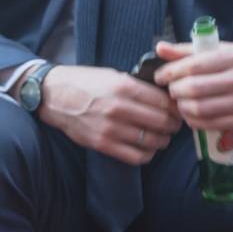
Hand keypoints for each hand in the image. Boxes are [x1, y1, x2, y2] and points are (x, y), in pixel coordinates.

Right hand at [39, 65, 181, 164]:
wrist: (54, 96)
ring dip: (162, 141)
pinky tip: (147, 149)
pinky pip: (135, 156)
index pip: (163, 102)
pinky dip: (147, 154)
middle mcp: (119, 108)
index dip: (175, 108)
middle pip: (161, 122)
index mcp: (124, 87)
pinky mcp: (102, 144)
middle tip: (174, 125)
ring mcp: (110, 128)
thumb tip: (164, 97)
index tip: (178, 110)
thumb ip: (137, 87)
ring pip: (151, 141)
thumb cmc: (85, 83)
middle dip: (173, 125)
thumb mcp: (113, 75)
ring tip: (162, 137)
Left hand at [153, 41, 232, 130]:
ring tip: (180, 102)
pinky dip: (195, 121)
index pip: (194, 66)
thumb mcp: (220, 49)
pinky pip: (212, 124)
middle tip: (171, 91)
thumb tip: (160, 48)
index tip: (160, 77)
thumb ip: (188, 50)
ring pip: (202, 109)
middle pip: (195, 89)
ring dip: (183, 108)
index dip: (171, 73)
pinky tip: (191, 114)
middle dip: (175, 91)